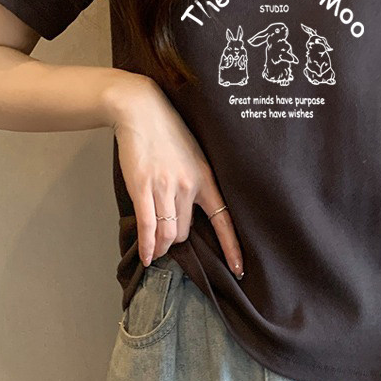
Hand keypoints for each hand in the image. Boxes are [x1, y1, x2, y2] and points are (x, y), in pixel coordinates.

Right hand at [106, 74, 243, 277]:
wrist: (142, 110)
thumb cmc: (168, 131)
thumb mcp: (194, 154)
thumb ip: (197, 180)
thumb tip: (195, 208)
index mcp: (205, 178)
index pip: (223, 220)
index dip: (231, 247)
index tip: (239, 270)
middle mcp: (188, 186)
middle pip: (185, 231)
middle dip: (177, 241)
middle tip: (171, 242)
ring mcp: (164, 188)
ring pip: (168, 233)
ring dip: (163, 246)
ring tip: (158, 250)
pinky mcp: (142, 188)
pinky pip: (147, 227)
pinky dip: (148, 246)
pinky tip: (147, 257)